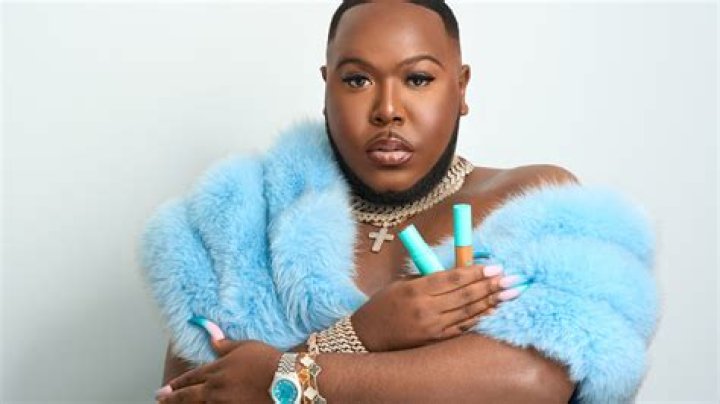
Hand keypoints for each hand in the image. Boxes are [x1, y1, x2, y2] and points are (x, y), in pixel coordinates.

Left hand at [156, 338, 281, 403]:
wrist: (285, 379)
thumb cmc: (267, 360)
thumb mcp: (244, 346)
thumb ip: (224, 344)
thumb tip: (211, 336)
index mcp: (217, 369)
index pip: (191, 377)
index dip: (177, 383)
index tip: (166, 388)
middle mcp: (216, 388)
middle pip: (188, 395)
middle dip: (172, 398)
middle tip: (160, 399)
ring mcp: (224, 402)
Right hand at [351, 264, 525, 351]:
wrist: (366, 336)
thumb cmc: (382, 305)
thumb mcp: (400, 285)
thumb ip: (427, 278)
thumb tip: (458, 271)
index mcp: (415, 289)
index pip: (453, 278)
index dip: (477, 271)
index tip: (495, 266)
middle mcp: (425, 309)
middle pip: (465, 295)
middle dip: (490, 285)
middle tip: (509, 278)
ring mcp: (431, 327)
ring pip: (468, 312)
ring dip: (491, 302)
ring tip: (507, 293)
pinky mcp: (434, 341)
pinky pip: (462, 328)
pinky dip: (479, 318)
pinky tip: (492, 311)